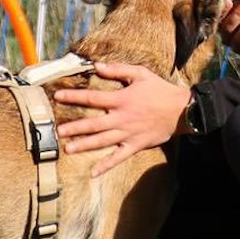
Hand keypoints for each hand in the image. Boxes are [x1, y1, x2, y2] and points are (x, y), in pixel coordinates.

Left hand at [53, 62, 191, 176]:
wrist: (181, 110)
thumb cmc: (160, 90)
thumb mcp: (140, 74)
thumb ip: (118, 70)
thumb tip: (97, 65)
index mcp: (121, 100)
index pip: (92, 98)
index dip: (74, 97)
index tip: (58, 96)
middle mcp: (121, 118)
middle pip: (93, 124)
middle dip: (75, 128)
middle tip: (59, 131)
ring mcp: (128, 134)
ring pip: (102, 141)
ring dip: (84, 145)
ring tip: (68, 149)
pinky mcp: (135, 145)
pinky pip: (119, 157)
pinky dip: (106, 165)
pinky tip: (93, 173)